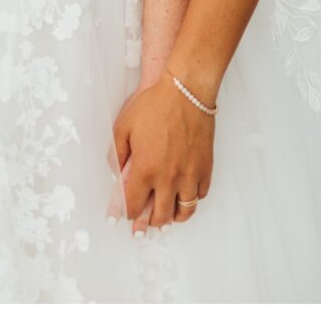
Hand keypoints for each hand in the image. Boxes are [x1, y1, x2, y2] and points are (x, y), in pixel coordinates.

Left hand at [111, 76, 213, 231]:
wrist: (186, 93)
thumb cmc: (154, 105)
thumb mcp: (124, 125)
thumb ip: (117, 152)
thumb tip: (115, 171)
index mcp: (145, 169)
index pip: (134, 204)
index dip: (128, 213)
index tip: (125, 217)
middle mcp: (168, 179)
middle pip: (160, 216)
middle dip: (150, 223)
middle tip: (144, 227)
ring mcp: (189, 177)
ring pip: (183, 212)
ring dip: (173, 218)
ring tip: (166, 218)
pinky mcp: (204, 170)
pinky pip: (199, 197)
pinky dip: (191, 201)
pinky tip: (184, 198)